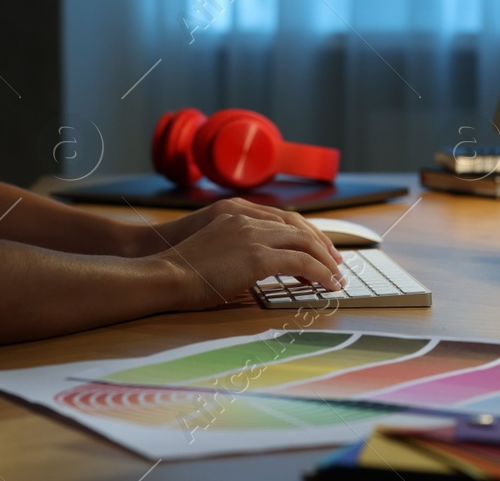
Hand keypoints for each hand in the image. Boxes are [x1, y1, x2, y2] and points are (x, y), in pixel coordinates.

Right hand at [140, 198, 341, 264]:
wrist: (163, 273)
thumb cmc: (180, 269)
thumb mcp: (211, 248)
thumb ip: (235, 250)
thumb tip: (256, 270)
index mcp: (236, 213)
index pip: (283, 218)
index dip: (306, 233)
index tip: (319, 249)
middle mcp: (247, 218)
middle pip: (298, 226)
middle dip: (322, 246)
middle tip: (336, 264)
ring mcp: (252, 234)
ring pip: (304, 242)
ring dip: (325, 261)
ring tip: (336, 278)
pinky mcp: (256, 256)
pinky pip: (301, 261)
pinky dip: (319, 273)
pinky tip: (326, 285)